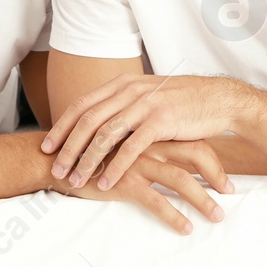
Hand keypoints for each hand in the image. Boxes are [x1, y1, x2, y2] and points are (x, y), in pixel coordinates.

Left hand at [42, 75, 248, 190]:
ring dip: (86, 160)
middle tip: (54, 169)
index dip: (62, 126)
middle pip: (87, 120)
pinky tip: (106, 183)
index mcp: (122, 84)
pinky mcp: (161, 121)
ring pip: (104, 135)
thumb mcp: (147, 95)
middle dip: (67, 147)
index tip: (46, 146)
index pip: (82, 105)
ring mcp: (145, 105)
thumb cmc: (182, 102)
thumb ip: (123, 104)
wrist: (219, 99)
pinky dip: (115, 167)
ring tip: (75, 181)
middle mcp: (129, 91)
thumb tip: (99, 120)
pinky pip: (130, 148)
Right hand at [57, 139, 231, 234]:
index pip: (193, 141)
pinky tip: (185, 229)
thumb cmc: (92, 152)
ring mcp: (138, 161)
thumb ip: (145, 143)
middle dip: (217, 176)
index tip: (226, 181)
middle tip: (231, 195)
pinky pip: (156, 200)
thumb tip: (169, 156)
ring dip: (203, 200)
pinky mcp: (125, 180)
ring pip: (181, 179)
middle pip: (195, 154)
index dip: (214, 160)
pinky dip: (174, 216)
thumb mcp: (123, 142)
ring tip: (217, 217)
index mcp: (151, 131)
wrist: (57, 158)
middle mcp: (149, 142)